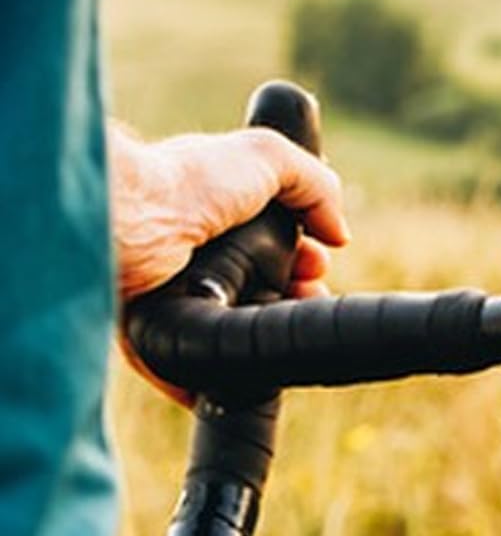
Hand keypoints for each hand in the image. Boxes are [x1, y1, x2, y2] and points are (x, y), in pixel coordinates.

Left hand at [110, 125, 349, 401]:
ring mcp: (170, 292)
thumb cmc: (186, 180)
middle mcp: (192, 250)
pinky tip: (240, 378)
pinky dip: (209, 378)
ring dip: (261, 339)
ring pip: (227, 328)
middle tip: (311, 300)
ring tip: (284, 338)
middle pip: (256, 287)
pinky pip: (181, 367)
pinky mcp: (150, 331)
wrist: (127, 222)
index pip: (270, 239)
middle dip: (294, 298)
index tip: (319, 265)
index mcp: (215, 208)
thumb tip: (339, 233)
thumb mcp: (269, 157)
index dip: (303, 254)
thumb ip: (316, 184)